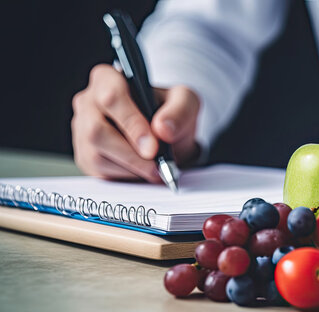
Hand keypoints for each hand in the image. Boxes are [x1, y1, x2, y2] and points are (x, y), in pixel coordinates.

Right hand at [72, 64, 200, 181]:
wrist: (166, 137)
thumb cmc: (169, 113)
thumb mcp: (186, 103)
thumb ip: (180, 110)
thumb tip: (163, 129)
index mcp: (108, 78)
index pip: (111, 97)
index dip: (132, 123)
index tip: (153, 146)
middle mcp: (88, 102)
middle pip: (97, 130)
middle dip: (131, 152)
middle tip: (156, 164)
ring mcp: (82, 129)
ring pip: (97, 154)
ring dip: (131, 167)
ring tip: (155, 168)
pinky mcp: (84, 154)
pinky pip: (99, 171)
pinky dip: (125, 175)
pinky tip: (142, 169)